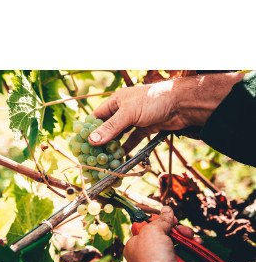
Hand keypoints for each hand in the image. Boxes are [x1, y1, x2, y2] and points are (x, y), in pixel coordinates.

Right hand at [89, 72, 244, 152]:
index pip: (97, 116)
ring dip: (114, 147)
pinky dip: (128, 149)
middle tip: (92, 155)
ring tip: (106, 160)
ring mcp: (135, 120)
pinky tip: (122, 158)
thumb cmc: (153, 101)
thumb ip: (111, 127)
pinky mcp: (145, 128)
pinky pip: (133, 140)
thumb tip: (91, 140)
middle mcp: (124, 111)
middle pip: (108, 128)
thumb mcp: (128, 113)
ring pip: (120, 136)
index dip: (88, 129)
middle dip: (101, 142)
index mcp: (116, 102)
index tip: (81, 143)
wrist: (181, 105)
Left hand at [123, 206, 202, 261]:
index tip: (169, 217)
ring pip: (177, 243)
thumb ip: (160, 220)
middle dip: (177, 229)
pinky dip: (193, 248)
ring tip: (192, 238)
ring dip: (187, 237)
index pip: (147, 227)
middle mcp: (147, 253)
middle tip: (183, 230)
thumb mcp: (153, 232)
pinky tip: (197, 244)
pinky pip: (185, 254)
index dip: (159, 220)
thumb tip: (166, 209)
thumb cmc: (153, 260)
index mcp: (135, 244)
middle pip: (164, 234)